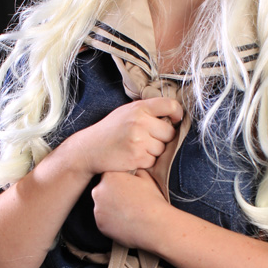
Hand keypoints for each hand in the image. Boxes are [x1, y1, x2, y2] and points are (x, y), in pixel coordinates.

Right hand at [67, 97, 181, 176]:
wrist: (89, 149)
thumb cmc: (111, 130)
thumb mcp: (127, 112)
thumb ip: (148, 111)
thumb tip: (175, 115)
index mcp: (139, 108)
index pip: (170, 106)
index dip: (177, 114)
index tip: (176, 119)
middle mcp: (140, 122)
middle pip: (170, 132)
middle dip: (163, 137)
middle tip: (148, 138)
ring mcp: (138, 140)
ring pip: (162, 149)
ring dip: (154, 150)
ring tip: (137, 147)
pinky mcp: (137, 157)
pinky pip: (153, 161)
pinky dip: (146, 161)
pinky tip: (133, 156)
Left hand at [91, 169, 168, 248]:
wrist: (154, 225)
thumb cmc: (151, 201)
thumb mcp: (146, 177)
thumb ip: (134, 170)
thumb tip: (132, 168)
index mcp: (109, 176)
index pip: (108, 176)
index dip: (118, 182)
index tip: (127, 188)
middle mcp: (98, 191)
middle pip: (102, 191)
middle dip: (112, 195)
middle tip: (127, 201)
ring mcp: (97, 209)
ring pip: (102, 206)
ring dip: (111, 208)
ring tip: (127, 212)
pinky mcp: (100, 224)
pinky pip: (103, 220)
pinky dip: (111, 221)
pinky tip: (125, 221)